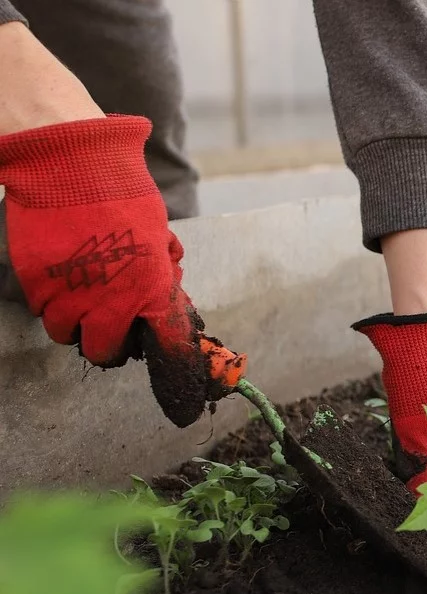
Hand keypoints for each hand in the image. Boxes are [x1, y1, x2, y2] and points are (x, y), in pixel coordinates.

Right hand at [0, 115, 228, 426]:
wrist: (72, 166)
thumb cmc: (123, 194)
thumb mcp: (158, 234)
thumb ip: (162, 271)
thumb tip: (167, 295)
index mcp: (150, 287)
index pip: (164, 341)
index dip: (169, 361)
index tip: (168, 373)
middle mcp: (109, 300)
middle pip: (104, 353)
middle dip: (109, 346)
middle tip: (111, 331)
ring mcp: (68, 294)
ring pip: (66, 335)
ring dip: (74, 325)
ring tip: (81, 302)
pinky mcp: (35, 283)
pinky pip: (41, 311)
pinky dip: (50, 304)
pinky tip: (61, 282)